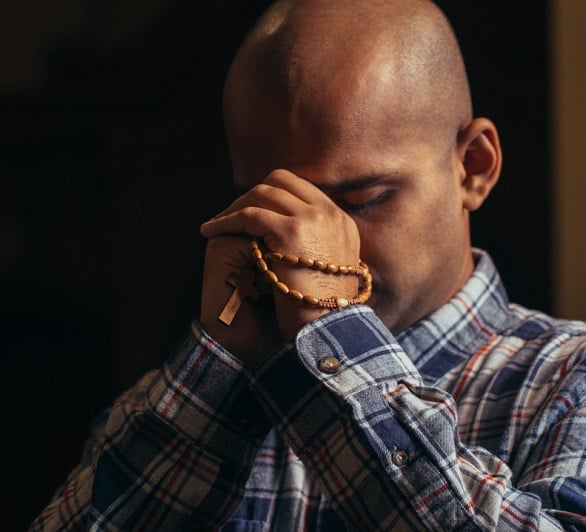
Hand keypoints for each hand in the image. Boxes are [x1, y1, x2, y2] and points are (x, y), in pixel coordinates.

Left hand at [200, 169, 361, 354]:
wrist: (329, 329)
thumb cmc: (325, 309)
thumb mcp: (330, 269)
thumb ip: (318, 247)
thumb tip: (296, 240)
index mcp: (342, 221)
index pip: (301, 190)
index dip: (272, 196)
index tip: (253, 211)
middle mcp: (331, 214)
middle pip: (282, 181)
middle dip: (252, 194)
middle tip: (232, 213)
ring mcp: (313, 219)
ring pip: (263, 193)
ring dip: (235, 206)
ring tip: (216, 224)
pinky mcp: (292, 231)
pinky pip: (249, 214)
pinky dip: (226, 221)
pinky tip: (210, 232)